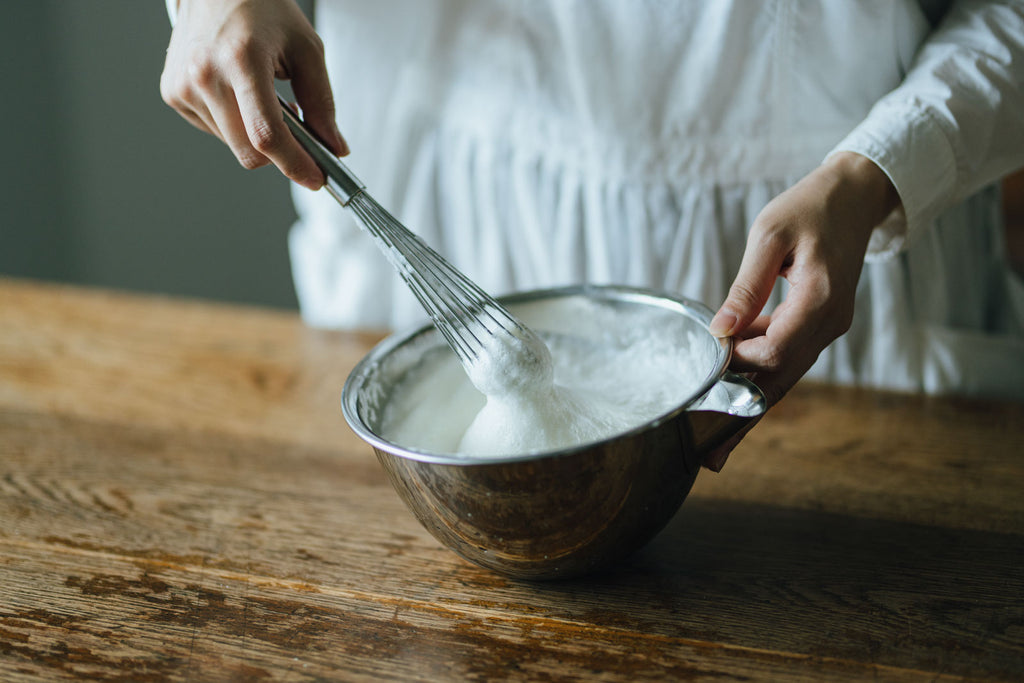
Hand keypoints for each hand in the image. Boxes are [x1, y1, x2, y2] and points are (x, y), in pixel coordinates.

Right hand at [160, 0, 347, 189]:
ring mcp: (183, 86)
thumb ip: (321, 102)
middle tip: (301, 139)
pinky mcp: (172, 94)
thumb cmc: (260, 9)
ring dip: (256, 136)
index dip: (294, 164)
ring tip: (262, 98)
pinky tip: (237, 93)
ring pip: (234, 146)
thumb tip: (333, 146)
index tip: (315, 178)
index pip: (267, 135)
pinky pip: (215, 132)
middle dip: (281, 155)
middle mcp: (204, 74)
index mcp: (241, 60)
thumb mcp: (306, 48)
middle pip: (249, 152)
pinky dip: (235, 125)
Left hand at [703, 152, 899, 470]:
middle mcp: (829, 323)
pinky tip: (729, 388)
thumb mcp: (769, 235)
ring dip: (750, 406)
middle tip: (709, 456)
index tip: (705, 363)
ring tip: (716, 443)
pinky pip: (786, 358)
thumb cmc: (809, 206)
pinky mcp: (819, 325)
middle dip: (743, 419)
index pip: (775, 351)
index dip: (738, 364)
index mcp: (820, 300)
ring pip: (784, 378)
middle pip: (780, 382)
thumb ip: (746, 286)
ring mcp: (828, 328)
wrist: (855, 195)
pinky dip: (759, 375)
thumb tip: (719, 331)